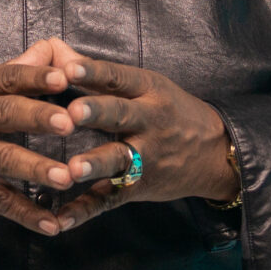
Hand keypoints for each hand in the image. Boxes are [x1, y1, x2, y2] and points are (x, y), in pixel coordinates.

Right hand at [0, 60, 83, 233]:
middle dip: (37, 118)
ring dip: (35, 168)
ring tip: (66, 176)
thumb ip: (9, 70)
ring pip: (3, 159)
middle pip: (5, 114)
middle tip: (69, 122)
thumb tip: (51, 51)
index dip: (33, 77)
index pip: (5, 77)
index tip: (62, 77)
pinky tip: (50, 223)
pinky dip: (25, 213)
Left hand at [44, 54, 241, 231]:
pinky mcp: (140, 187)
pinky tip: (61, 219)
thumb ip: (99, 72)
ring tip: (72, 169)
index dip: (94, 72)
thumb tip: (54, 50)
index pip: (119, 78)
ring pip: (118, 160)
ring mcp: (146, 157)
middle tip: (71, 113)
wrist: (215, 153)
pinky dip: (85, 210)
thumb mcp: (147, 85)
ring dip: (94, 164)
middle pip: (120, 115)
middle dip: (96, 113)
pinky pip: (110, 199)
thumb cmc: (170, 111)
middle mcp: (149, 121)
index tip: (68, 69)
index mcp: (148, 90)